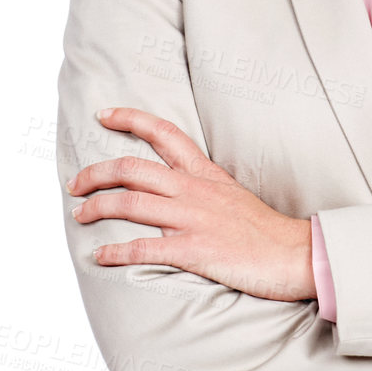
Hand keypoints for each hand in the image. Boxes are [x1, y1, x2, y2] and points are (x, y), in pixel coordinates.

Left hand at [66, 107, 315, 302]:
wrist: (296, 254)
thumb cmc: (265, 231)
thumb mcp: (232, 195)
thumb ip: (202, 188)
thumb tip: (173, 192)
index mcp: (204, 174)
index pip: (164, 133)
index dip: (130, 118)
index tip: (104, 115)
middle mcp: (194, 190)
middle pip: (132, 168)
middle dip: (95, 173)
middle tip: (75, 184)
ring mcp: (193, 219)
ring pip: (130, 204)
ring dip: (97, 208)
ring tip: (79, 215)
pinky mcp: (195, 250)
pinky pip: (144, 248)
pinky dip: (116, 252)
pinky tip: (100, 256)